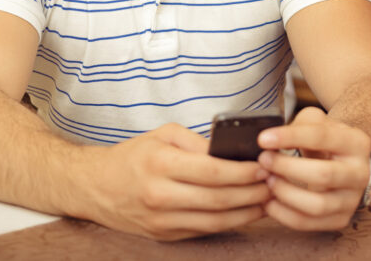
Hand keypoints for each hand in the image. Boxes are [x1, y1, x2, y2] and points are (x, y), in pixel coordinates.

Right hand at [80, 123, 269, 239]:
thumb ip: (198, 142)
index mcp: (161, 165)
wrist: (95, 187)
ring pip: (215, 221)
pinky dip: (230, 223)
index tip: (264, 165)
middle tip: (274, 182)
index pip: (212, 172)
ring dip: (247, 211)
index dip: (243, 171)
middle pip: (218, 199)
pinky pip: (204, 231)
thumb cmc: (133, 156)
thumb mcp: (164, 135)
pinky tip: (247, 212)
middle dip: (252, 192)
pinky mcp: (164, 235)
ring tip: (268, 198)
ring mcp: (162, 220)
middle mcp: (160, 195)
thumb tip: (232, 151)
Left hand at [256, 106, 370, 230]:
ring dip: (284, 193)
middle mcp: (360, 173)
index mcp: (357, 143)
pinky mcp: (341, 220)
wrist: (344, 162)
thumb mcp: (317, 122)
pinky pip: (307, 223)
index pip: (322, 137)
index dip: (290, 137)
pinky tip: (269, 201)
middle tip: (263, 160)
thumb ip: (298, 125)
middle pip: (322, 174)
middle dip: (286, 167)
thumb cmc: (325, 140)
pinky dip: (283, 214)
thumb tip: (270, 141)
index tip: (263, 139)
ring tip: (268, 180)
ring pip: (316, 205)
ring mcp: (352, 200)